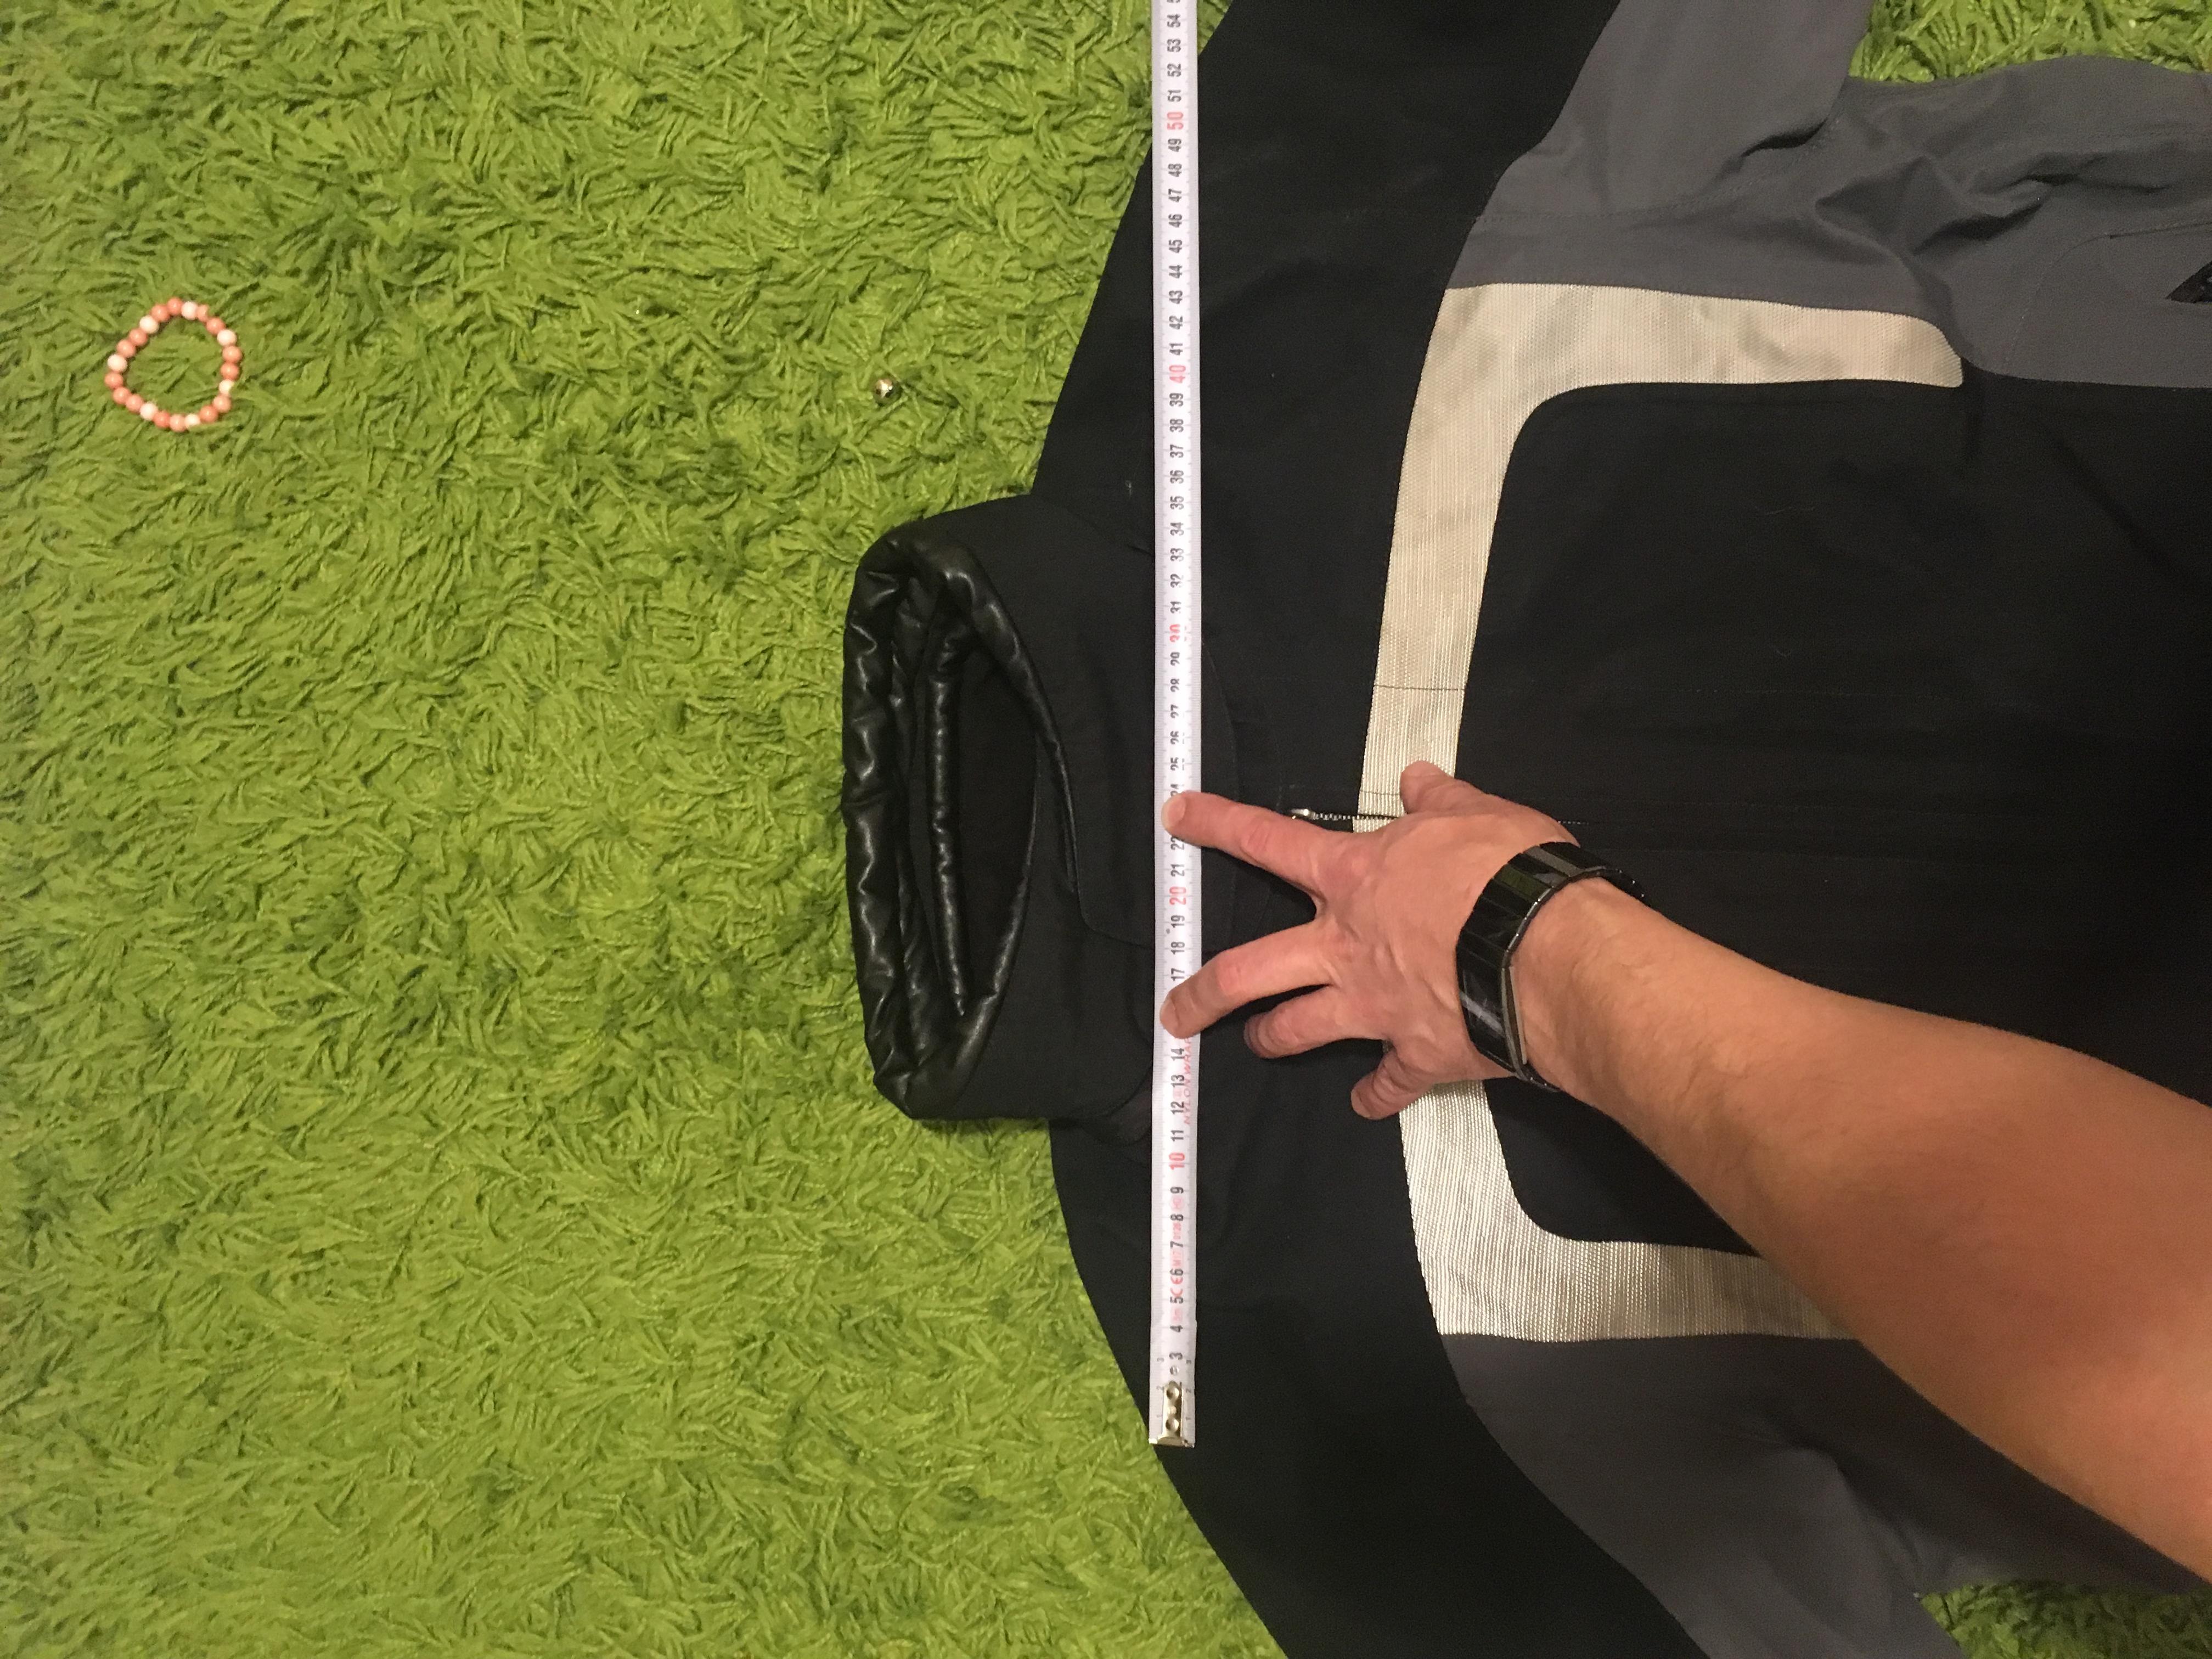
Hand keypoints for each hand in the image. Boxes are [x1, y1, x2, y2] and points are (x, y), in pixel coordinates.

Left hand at [1159, 761, 1573, 1117]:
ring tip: (1259, 1044)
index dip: (1217, 824)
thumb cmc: (1510, 873)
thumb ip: (1439, 799)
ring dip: (1273, 1039)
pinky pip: (1386, 1084)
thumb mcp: (1477, 812)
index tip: (1175, 816)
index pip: (1269, 840)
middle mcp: (1347, 945)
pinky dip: (1376, 1094)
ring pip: (1298, 1029)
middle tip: (1174, 1010)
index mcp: (1354, 878)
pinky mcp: (1415, 1053)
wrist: (1551, 953)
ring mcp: (1374, 1005)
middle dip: (1205, 992)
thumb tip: (1418, 778)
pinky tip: (1367, 1101)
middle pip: (1251, 971)